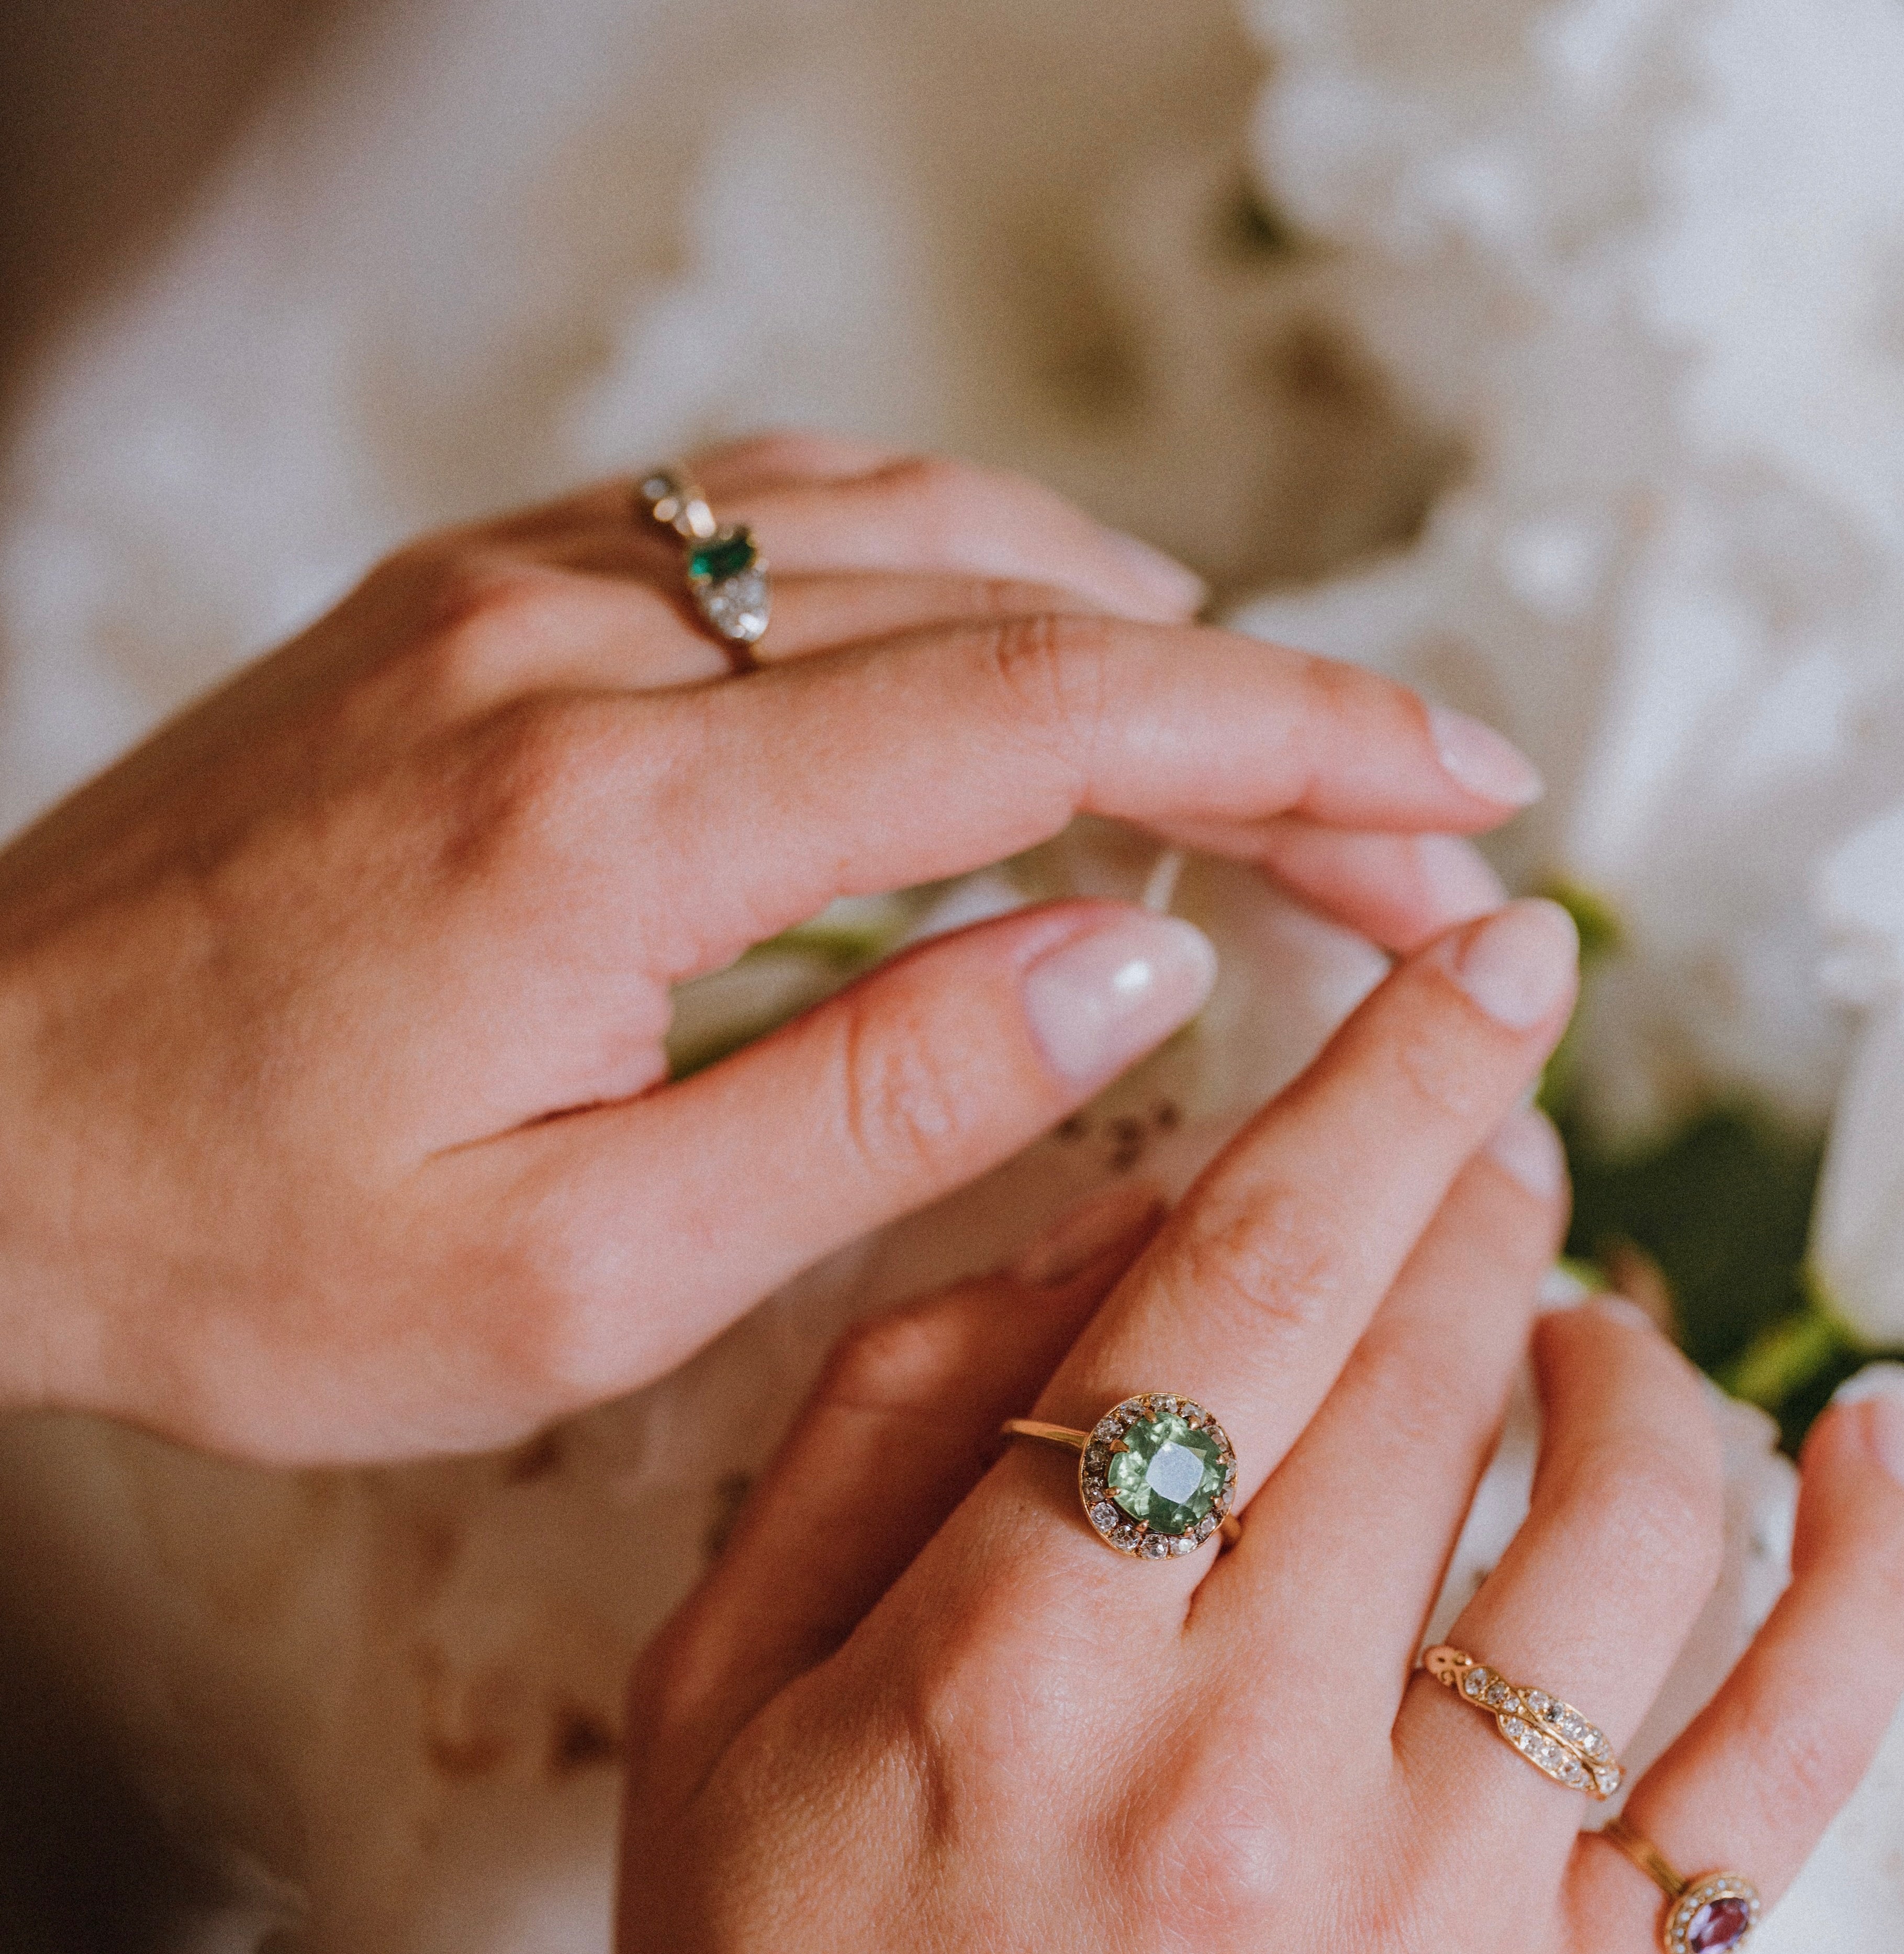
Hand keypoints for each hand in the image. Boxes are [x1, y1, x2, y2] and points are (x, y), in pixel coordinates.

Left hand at [0, 430, 1528, 1461]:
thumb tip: (1140, 956)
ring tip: (1269, 745)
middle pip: (1020, 617)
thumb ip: (878, 1111)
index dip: (1303, 748)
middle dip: (1262, 716)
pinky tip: (1023, 639)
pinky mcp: (464, 606)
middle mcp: (577, 652)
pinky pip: (768, 525)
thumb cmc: (233, 1252)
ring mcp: (511, 599)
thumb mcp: (576, 1278)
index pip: (1057, 724)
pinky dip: (948, 570)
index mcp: (621, 827)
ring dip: (1123, 623)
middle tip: (1423, 834)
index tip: (1470, 806)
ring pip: (906, 529)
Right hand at [463, 897, 1903, 1953]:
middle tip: (1492, 1125)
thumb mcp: (714, 1734)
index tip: (1480, 968)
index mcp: (1012, 1675)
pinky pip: (1789, 1754)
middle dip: (1482, 1182)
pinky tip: (1874, 1447)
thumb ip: (885, 1436)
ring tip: (1582, 1320)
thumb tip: (1113, 1219)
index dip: (1384, 1083)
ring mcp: (1443, 1910)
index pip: (1246, 1278)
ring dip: (1626, 1353)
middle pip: (1434, 1357)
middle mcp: (1246, 1772)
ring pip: (1629, 1513)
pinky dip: (1864, 1567)